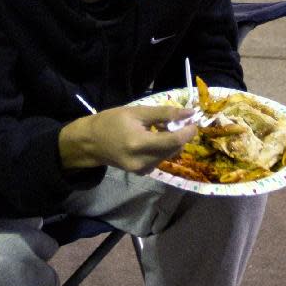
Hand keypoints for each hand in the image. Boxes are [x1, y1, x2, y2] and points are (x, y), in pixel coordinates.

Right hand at [59, 104, 197, 174]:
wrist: (91, 142)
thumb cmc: (111, 122)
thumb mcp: (137, 112)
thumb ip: (164, 113)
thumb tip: (189, 114)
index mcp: (140, 144)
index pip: (173, 141)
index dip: (188, 132)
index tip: (194, 121)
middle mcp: (143, 161)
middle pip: (173, 149)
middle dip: (180, 135)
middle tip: (176, 121)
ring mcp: (142, 170)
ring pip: (168, 155)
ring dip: (171, 142)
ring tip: (161, 128)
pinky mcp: (141, 173)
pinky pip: (160, 160)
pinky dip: (162, 148)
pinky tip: (153, 139)